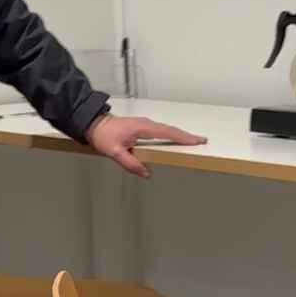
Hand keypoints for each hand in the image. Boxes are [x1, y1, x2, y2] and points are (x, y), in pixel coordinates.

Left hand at [86, 114, 205, 178]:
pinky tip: (174, 141)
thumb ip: (130, 163)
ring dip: (180, 135)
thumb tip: (146, 172)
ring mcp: (145, 124)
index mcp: (142, 128)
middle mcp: (146, 124)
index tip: (197, 140)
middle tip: (202, 141)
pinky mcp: (142, 127)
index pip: (167, 132)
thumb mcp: (114, 151)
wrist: (94, 124)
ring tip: (193, 142)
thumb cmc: (103, 135)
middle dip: (187, 136)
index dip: (183, 137)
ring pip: (167, 130)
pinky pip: (161, 131)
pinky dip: (171, 135)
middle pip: (171, 130)